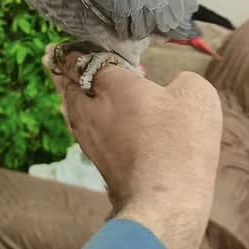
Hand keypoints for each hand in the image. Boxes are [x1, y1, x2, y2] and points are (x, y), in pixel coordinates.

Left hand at [45, 47, 221, 248]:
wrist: (165, 202)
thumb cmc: (179, 142)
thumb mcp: (196, 94)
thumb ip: (181, 81)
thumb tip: (171, 89)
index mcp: (111, 83)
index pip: (83, 60)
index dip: (75, 51)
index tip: (66, 46)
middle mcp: (91, 109)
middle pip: (69, 84)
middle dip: (62, 72)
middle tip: (53, 61)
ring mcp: (90, 139)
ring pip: (72, 110)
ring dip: (68, 97)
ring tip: (65, 88)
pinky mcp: (97, 163)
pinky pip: (82, 133)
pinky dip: (82, 121)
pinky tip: (88, 123)